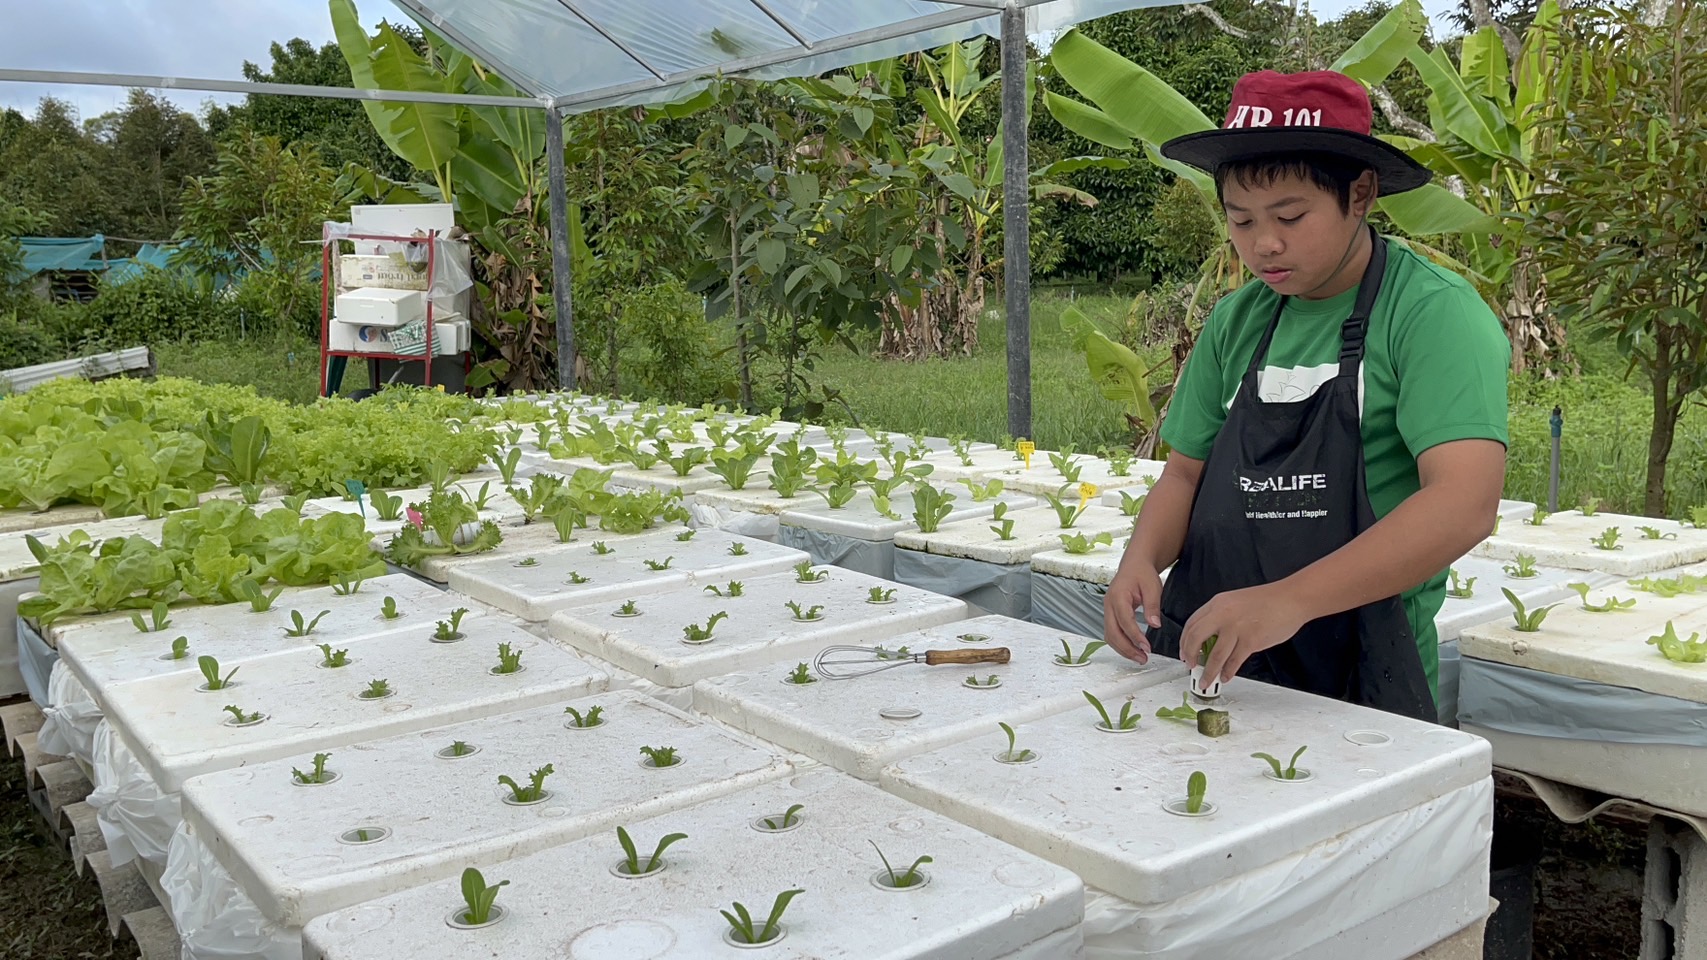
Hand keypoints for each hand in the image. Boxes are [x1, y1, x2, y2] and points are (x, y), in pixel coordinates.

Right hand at [1102, 560, 1163, 663]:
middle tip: (1142, 658)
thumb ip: (1152, 606)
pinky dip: (1120, 643)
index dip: (1135, 636)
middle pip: (1112, 632)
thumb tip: (1154, 624)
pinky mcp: (1110, 614)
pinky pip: (1111, 632)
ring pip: (1109, 635)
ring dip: (1123, 649)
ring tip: (1139, 657)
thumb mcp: (1152, 586)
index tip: (1146, 647)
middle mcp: (1109, 604)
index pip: (1124, 621)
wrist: (1134, 565)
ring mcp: (1107, 610)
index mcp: (1118, 596)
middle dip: (1126, 648)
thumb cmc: (1142, 573)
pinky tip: (1132, 649)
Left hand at [1181, 583, 1311, 685]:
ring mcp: (1237, 628)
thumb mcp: (1236, 601)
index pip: (1191, 623)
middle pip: (1195, 638)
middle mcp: (1223, 614)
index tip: (1185, 652)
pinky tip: (1226, 676)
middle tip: (1190, 666)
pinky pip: (1234, 661)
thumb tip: (1210, 640)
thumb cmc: (1268, 601)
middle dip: (1190, 655)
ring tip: (1206, 681)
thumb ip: (1221, 617)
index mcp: (1218, 603)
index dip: (1185, 641)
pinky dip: (1228, 672)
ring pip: (1214, 655)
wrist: (1292, 598)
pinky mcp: (1251, 640)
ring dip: (1208, 672)